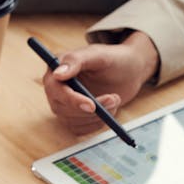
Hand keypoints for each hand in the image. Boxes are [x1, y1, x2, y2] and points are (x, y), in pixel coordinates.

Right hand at [43, 32, 159, 134]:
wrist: (128, 72)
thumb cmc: (113, 59)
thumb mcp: (98, 55)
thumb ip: (76, 61)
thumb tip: (56, 74)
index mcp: (56, 69)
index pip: (54, 89)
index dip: (71, 100)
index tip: (92, 106)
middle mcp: (56, 89)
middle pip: (61, 108)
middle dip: (89, 109)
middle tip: (114, 99)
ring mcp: (64, 104)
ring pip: (71, 121)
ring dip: (97, 116)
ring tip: (115, 100)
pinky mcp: (74, 117)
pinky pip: (80, 129)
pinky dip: (97, 124)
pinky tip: (109, 110)